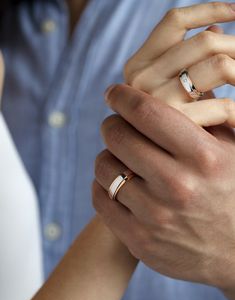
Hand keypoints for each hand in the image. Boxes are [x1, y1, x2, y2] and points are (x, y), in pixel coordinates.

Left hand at [93, 84, 234, 299]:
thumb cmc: (234, 193)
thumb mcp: (233, 150)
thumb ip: (205, 117)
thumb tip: (170, 85)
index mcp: (203, 157)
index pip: (146, 112)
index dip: (122, 96)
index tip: (114, 93)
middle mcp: (177, 186)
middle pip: (118, 137)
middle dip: (112, 124)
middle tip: (117, 125)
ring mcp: (155, 217)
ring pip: (104, 168)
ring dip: (107, 155)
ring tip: (120, 157)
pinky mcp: (140, 241)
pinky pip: (101, 200)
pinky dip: (102, 185)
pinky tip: (116, 181)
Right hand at [124, 1, 234, 126]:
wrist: (147, 170)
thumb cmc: (162, 129)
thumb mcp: (171, 91)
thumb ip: (188, 61)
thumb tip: (219, 25)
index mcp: (138, 67)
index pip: (174, 22)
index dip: (208, 9)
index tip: (234, 12)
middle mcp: (142, 80)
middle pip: (204, 42)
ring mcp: (158, 101)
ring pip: (218, 64)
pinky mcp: (177, 124)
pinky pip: (224, 103)